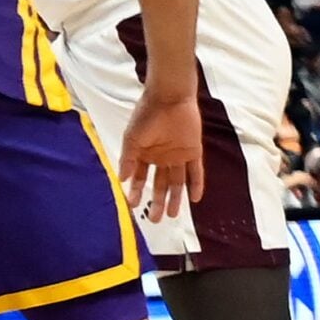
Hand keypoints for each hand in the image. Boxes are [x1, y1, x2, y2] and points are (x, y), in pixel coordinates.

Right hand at [119, 87, 203, 222]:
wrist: (169, 99)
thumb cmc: (146, 116)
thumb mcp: (132, 139)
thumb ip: (128, 160)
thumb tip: (122, 180)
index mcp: (144, 154)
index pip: (140, 178)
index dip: (137, 192)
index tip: (133, 205)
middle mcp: (160, 158)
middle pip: (159, 184)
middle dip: (157, 202)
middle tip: (155, 220)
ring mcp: (177, 156)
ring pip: (177, 182)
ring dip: (175, 198)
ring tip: (173, 215)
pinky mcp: (193, 152)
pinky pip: (196, 172)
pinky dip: (196, 184)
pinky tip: (195, 198)